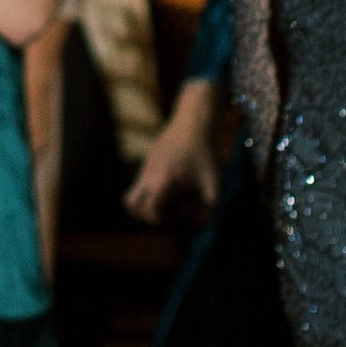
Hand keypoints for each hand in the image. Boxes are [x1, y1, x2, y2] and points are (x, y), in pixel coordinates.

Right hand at [124, 87, 219, 223]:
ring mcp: (146, 167)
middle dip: (147, 215)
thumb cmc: (205, 154)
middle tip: (169, 209)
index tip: (183, 210)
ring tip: (171, 198)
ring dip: (149, 202)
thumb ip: (210, 208)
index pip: (151, 210)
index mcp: (164, 182)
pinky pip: (144, 181)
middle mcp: (150, 176)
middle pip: (130, 204)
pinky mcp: (149, 160)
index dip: (165, 219)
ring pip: (134, 192)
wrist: (194, 123)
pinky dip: (155, 189)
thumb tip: (204, 223)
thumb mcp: (214, 183)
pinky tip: (177, 180)